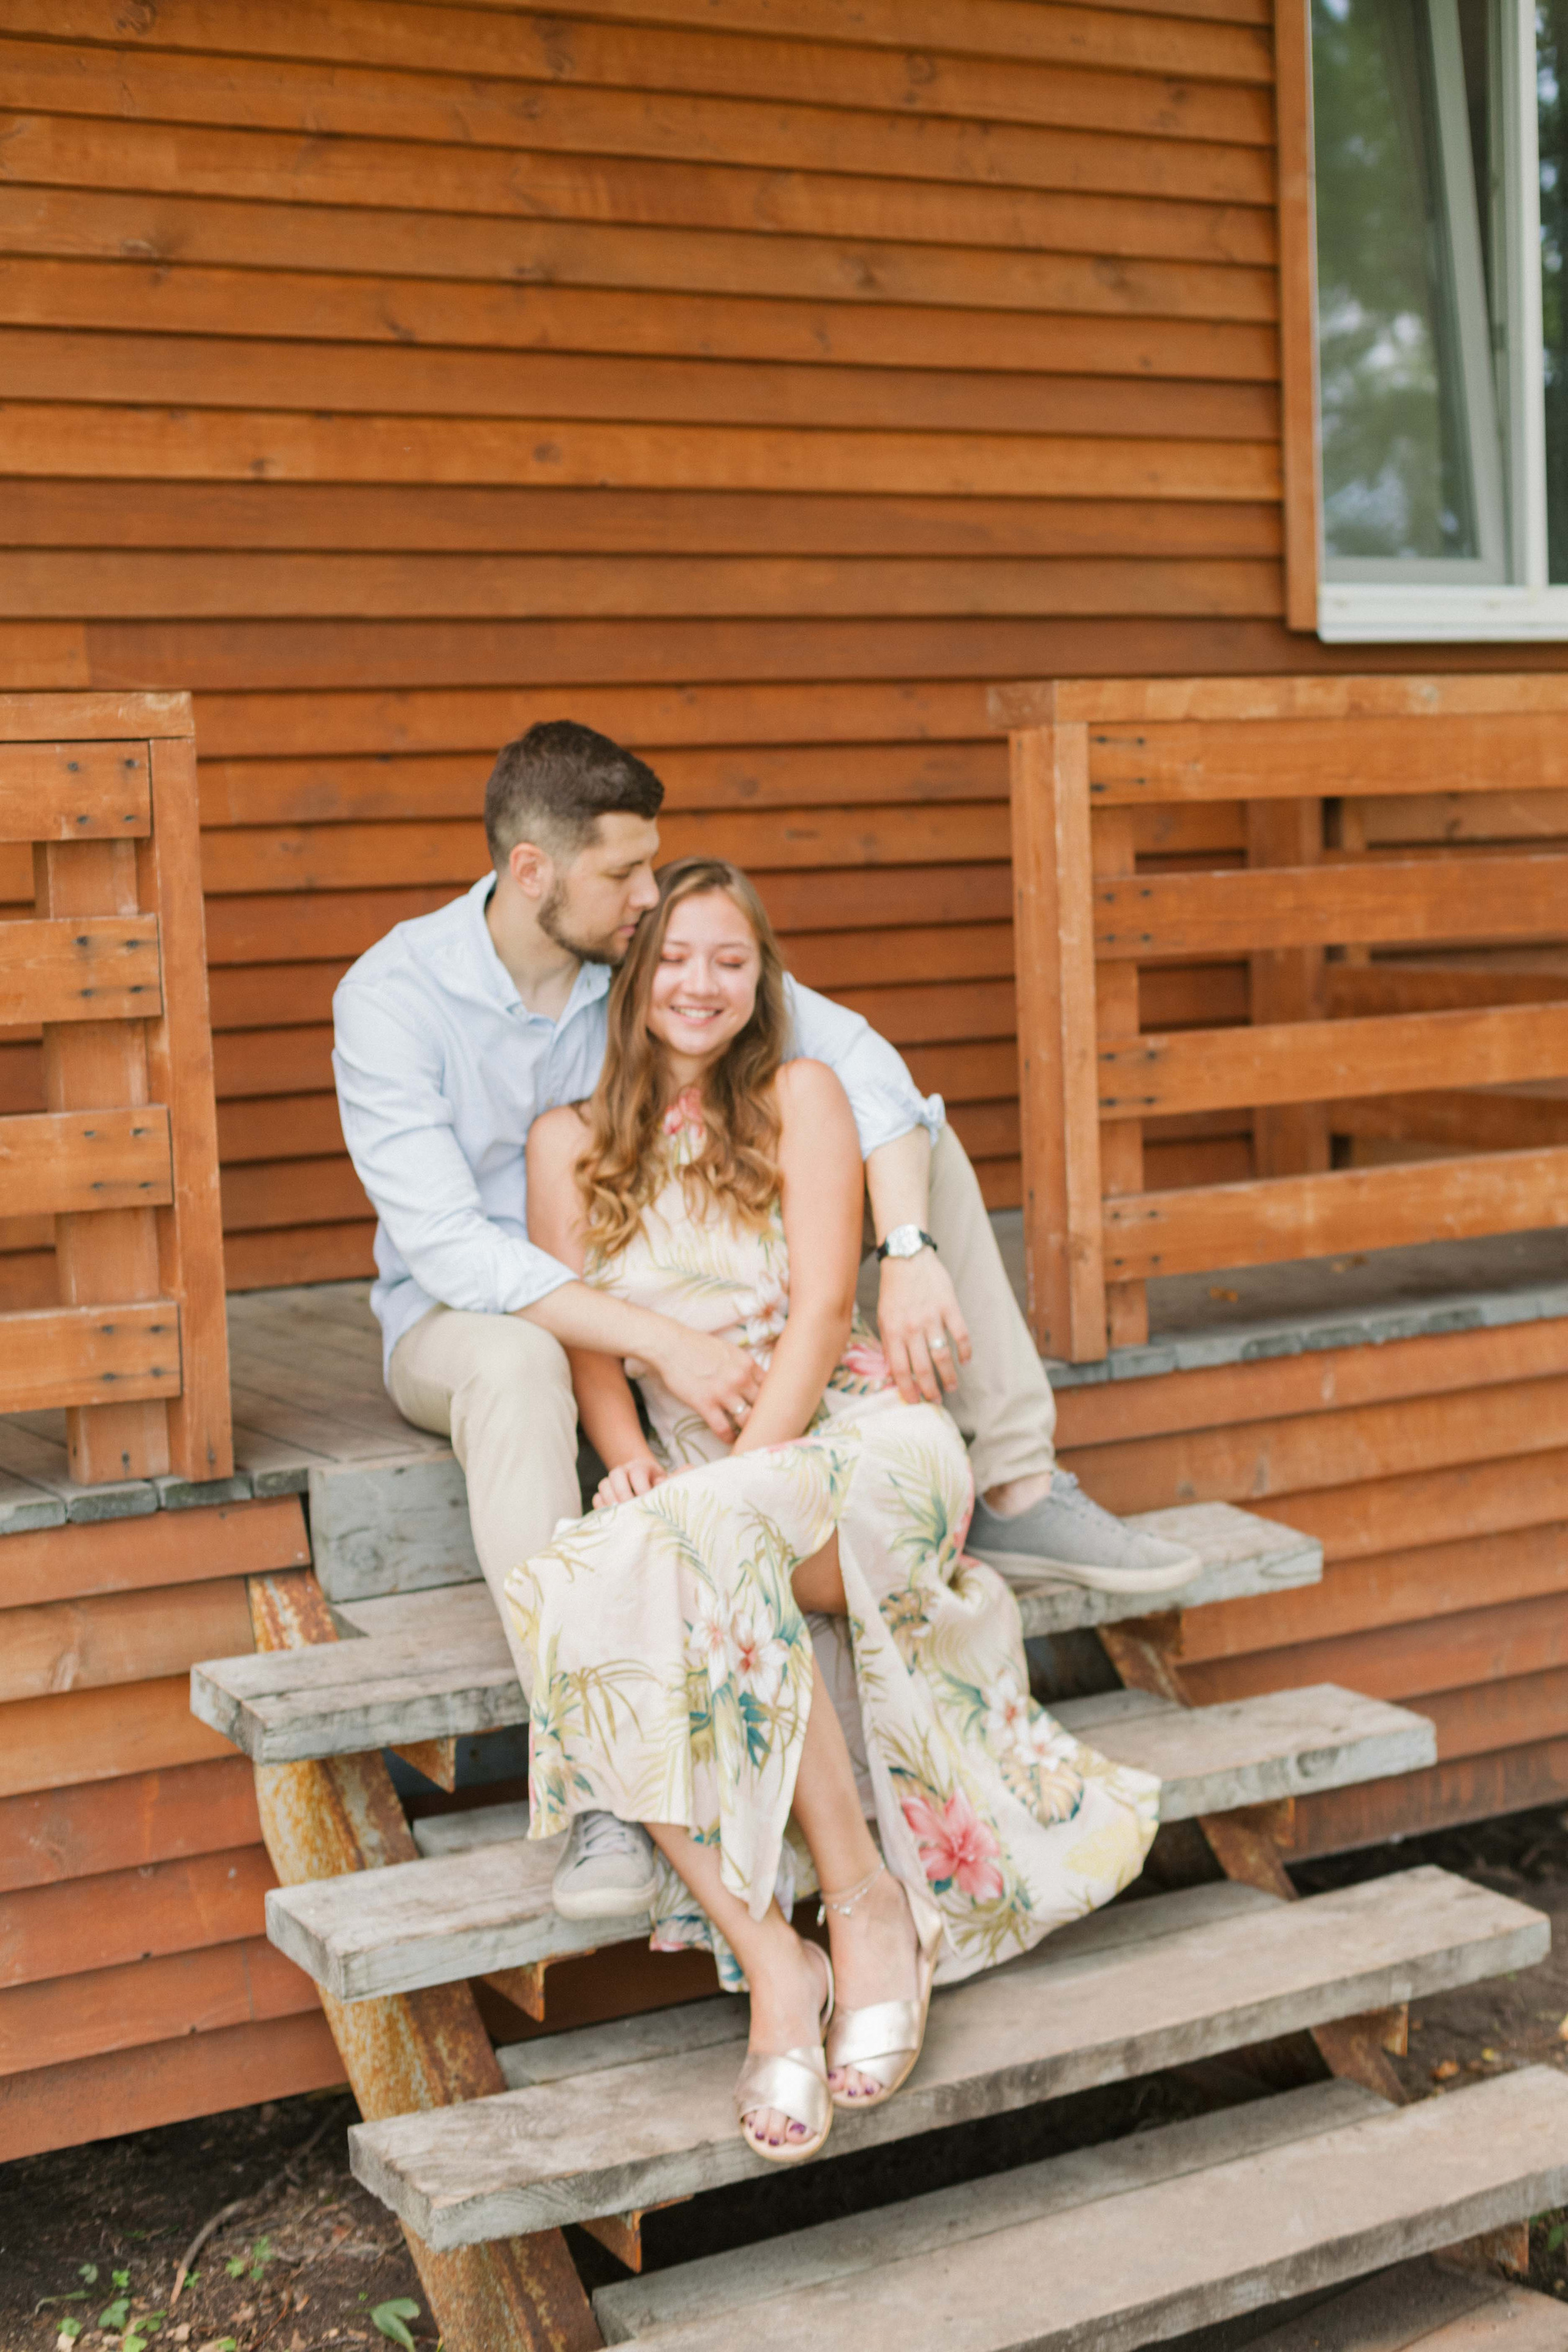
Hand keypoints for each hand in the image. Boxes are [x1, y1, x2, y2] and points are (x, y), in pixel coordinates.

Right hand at [594, 1456, 667, 1508]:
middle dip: (623, 1494)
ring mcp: (611, 1481)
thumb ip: (664, 1487)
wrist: (645, 1482)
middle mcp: (623, 1470)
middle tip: (631, 1509)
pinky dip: (601, 1507)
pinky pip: (597, 1497)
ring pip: (604, 1485)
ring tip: (619, 1515)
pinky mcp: (603, 1493)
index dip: (641, 1488)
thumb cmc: (656, 1485)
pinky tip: (611, 1517)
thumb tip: (661, 1496)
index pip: (637, 1472)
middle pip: (616, 1475)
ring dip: (611, 1501)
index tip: (647, 1503)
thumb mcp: (663, 1483)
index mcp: (640, 1466)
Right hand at [653, 1323, 761, 1440]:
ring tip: (747, 1435)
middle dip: (763, 1417)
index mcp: (748, 1364)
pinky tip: (729, 1439)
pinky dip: (728, 1437)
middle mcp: (741, 1378)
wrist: (671, 1345)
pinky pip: (723, 1428)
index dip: (771, 1401)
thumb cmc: (698, 1346)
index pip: (772, 1387)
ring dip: (748, 1430)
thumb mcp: (729, 1351)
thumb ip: (743, 1367)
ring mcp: (724, 1392)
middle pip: (763, 1405)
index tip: (768, 1409)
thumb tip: (754, 1382)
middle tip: (761, 1426)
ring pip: (747, 1419)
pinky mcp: (706, 1403)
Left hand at [877, 1251, 971, 1404]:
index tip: (915, 1402)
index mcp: (892, 1331)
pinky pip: (960, 1334)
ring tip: (951, 1388)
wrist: (907, 1257)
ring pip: (942, 1355)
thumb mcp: (883, 1317)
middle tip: (936, 1400)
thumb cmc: (893, 1291)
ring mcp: (931, 1317)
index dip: (908, 1390)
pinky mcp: (949, 1306)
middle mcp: (911, 1327)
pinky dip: (965, 1351)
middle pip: (922, 1367)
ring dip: (948, 1376)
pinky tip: (965, 1361)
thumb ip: (888, 1343)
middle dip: (930, 1389)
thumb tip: (894, 1372)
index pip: (900, 1369)